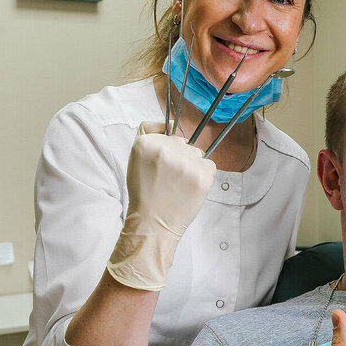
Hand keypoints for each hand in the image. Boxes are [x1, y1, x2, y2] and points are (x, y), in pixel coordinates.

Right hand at [106, 121, 215, 289]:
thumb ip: (150, 135)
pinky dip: (203, 175)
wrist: (152, 223)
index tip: (160, 165)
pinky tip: (190, 188)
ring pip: (197, 153)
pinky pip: (210, 165)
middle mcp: (167, 149)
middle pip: (184, 142)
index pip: (168, 132)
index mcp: (146, 142)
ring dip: (192, 166)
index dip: (166, 149)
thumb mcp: (135, 158)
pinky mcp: (203, 175)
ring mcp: (187, 162)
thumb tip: (173, 122)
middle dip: (180, 156)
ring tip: (178, 185)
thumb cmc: (144, 193)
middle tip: (168, 178)